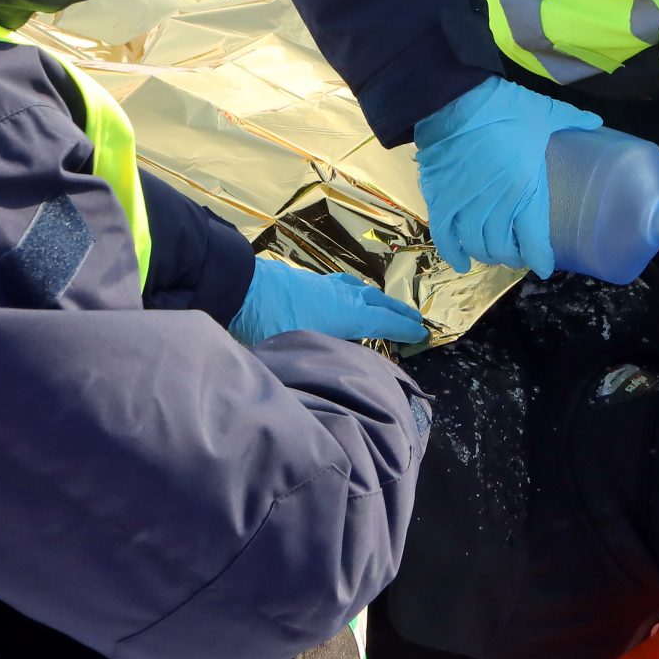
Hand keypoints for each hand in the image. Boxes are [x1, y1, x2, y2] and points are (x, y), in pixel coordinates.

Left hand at [230, 257, 427, 346]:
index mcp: (348, 312)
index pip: (386, 321)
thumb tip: (335, 377)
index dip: (405, 328)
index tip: (421, 334)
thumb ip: (324, 360)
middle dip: (398, 310)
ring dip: (377, 299)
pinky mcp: (308, 280)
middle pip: (379, 301)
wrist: (237, 287)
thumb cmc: (269, 321)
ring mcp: (325, 284)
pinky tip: (347, 294)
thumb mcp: (300, 348)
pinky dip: (355, 291)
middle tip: (413, 318)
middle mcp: (343, 295)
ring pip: (360, 290)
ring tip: (384, 307)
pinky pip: (343, 285)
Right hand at [410, 77, 602, 275]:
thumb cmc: (504, 108)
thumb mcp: (545, 113)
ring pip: (477, 246)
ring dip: (487, 254)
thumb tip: (595, 120)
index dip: (540, 259)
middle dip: (513, 256)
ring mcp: (466, 207)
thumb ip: (571, 120)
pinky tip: (462, 263)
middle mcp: (496, 207)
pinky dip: (453, 254)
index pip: (535, 243)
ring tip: (493, 251)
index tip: (544, 265)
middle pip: (504, 250)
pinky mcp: (441, 201)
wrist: (455, 100)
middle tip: (518, 252)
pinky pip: (445, 238)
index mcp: (526, 191)